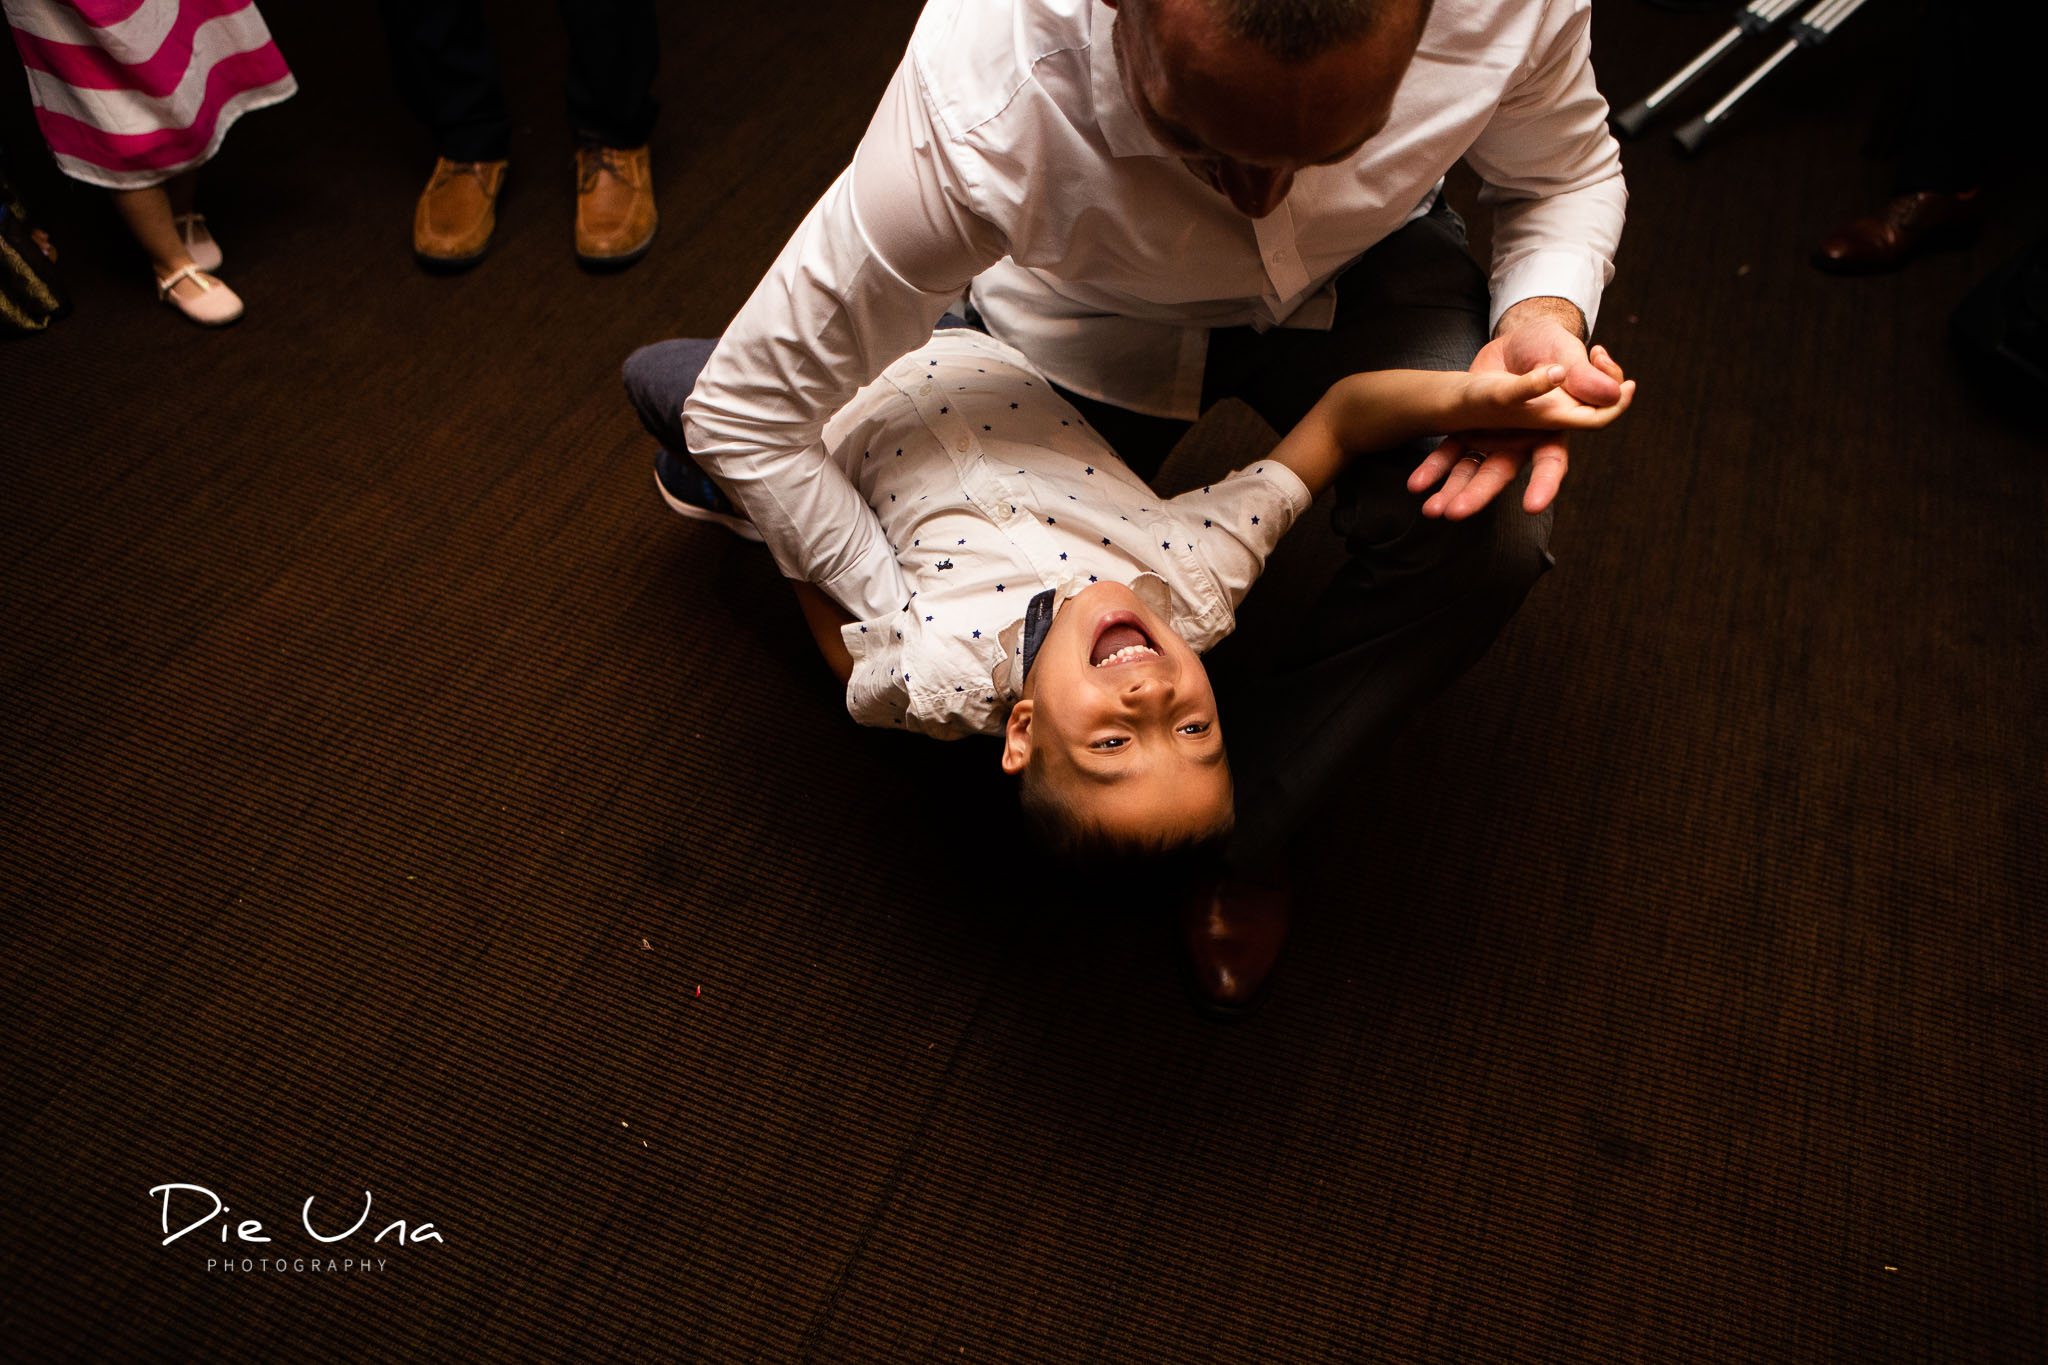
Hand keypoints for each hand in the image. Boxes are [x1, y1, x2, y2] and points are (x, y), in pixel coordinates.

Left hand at [1408, 309, 1631, 519]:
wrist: (1522, 338)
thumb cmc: (1553, 346)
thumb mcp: (1567, 353)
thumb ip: (1584, 375)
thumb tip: (1617, 391)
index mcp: (1552, 428)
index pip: (1552, 461)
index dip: (1544, 484)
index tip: (1532, 506)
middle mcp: (1522, 440)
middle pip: (1502, 472)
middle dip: (1479, 494)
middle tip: (1456, 513)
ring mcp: (1495, 438)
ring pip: (1473, 469)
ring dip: (1453, 490)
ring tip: (1432, 511)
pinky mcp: (1470, 428)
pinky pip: (1450, 451)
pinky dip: (1434, 468)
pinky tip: (1416, 484)